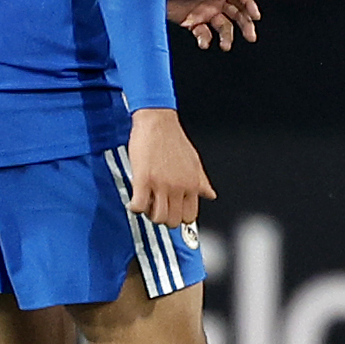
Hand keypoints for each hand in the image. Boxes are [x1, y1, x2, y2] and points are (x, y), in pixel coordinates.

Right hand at [125, 108, 214, 229]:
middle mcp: (179, 187)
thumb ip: (202, 182)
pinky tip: (134, 201)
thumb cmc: (173, 139)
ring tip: (146, 203)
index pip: (190, 216)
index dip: (179, 218)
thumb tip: (211, 195)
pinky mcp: (143, 179)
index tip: (171, 212)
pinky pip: (139, 206)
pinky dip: (135, 208)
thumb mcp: (194, 162)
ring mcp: (161, 184)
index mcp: (193, 184)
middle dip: (163, 218)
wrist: (158, 122)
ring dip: (149, 214)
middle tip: (156, 208)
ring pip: (157, 217)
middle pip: (174, 221)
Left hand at [165, 0, 258, 50]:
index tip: (256, 16)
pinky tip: (204, 44)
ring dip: (227, 37)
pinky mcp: (192, 23)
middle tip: (251, 37)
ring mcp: (204, 12)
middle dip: (246, 25)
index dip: (250, 5)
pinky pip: (204, 33)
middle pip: (237, 14)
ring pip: (223, 27)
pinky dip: (206, 39)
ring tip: (226, 46)